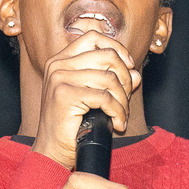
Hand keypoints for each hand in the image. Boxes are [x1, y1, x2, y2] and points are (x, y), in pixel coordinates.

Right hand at [31, 30, 141, 169]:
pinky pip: (106, 98)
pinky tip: (118, 124)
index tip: (129, 66)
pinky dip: (118, 112)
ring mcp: (59, 78)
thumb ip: (113, 80)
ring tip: (121, 115)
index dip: (117, 48)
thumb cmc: (72, 124)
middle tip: (126, 98)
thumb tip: (135, 73)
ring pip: (110, 78)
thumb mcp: (95, 97)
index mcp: (61, 60)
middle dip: (125, 77)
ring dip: (123, 100)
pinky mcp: (65, 95)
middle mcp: (57, 65)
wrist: (53, 150)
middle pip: (107, 56)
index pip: (94, 37)